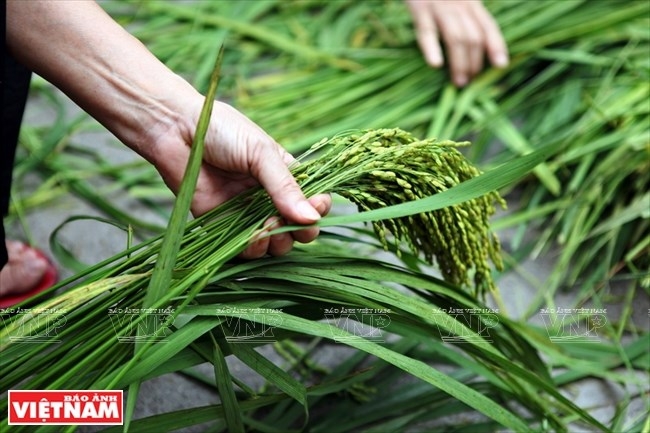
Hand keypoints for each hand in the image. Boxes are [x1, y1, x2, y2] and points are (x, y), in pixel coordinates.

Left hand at [153, 99, 331, 258]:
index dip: (318, 209)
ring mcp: (245, 213)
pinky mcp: (221, 225)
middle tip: (287, 221)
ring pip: (272, 243)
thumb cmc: (222, 130)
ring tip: (266, 229)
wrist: (175, 130)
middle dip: (297, 231)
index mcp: (283, 175)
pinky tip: (251, 237)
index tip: (318, 207)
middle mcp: (267, 197)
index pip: (311, 201)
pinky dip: (252, 249)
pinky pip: (243, 248)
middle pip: (295, 228)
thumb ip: (285, 187)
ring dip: (275, 242)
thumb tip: (312, 218)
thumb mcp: (261, 153)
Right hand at [405, 0, 508, 86]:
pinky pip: (427, 30)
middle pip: (473, 36)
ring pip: (456, 37)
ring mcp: (439, 5)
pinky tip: (435, 64)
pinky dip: (432, 48)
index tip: (500, 66)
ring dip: (459, 63)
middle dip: (474, 62)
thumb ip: (462, 13)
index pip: (488, 25)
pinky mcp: (418, 6)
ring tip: (458, 82)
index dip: (496, 46)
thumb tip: (469, 45)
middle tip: (469, 82)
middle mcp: (458, 2)